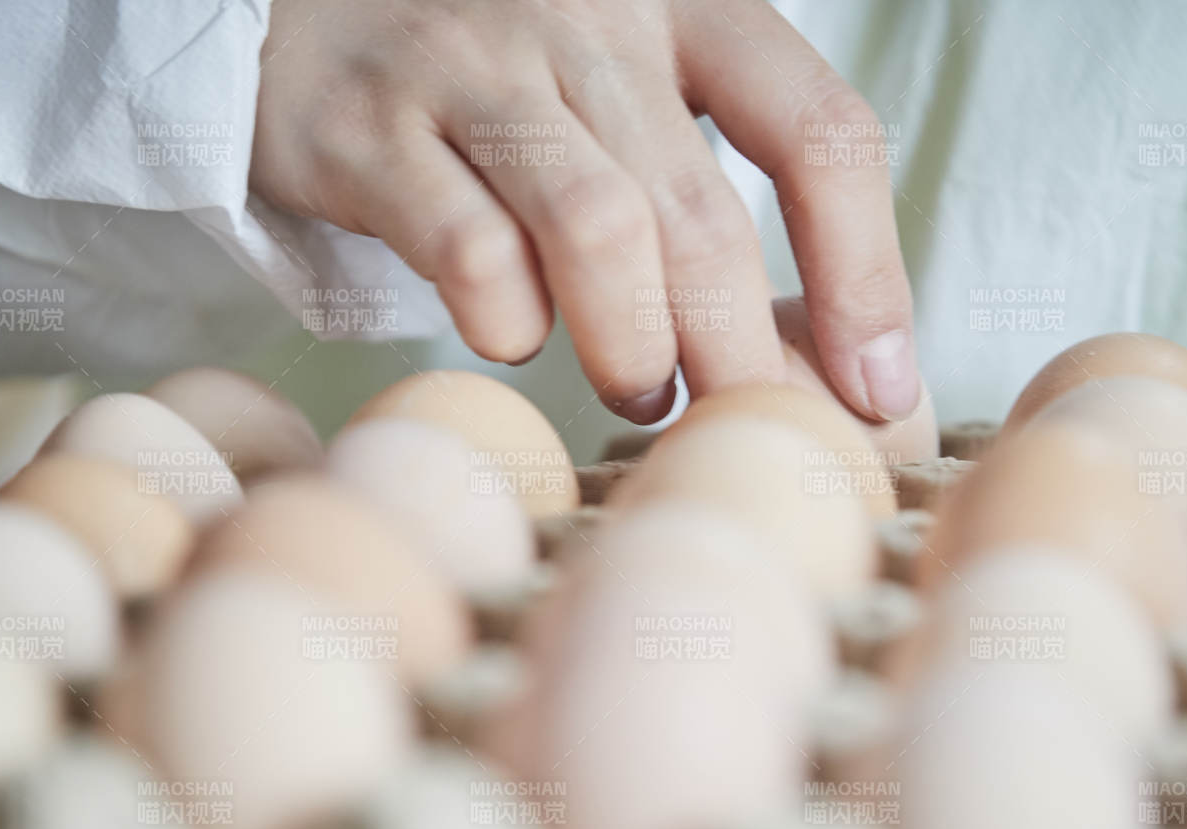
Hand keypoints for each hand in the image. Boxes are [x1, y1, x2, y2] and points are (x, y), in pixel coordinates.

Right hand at [250, 0, 919, 423]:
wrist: (306, 1)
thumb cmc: (507, 82)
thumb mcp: (627, 88)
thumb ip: (707, 192)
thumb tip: (831, 368)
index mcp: (684, 3)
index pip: (818, 132)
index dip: (865, 274)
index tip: (880, 388)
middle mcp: (591, 20)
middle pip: (704, 217)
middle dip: (738, 357)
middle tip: (739, 428)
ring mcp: (475, 66)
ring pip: (598, 231)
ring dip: (632, 347)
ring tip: (639, 391)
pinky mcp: (372, 127)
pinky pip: (470, 252)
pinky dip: (509, 324)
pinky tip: (513, 333)